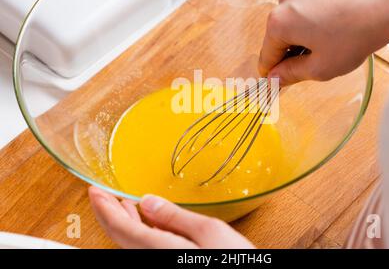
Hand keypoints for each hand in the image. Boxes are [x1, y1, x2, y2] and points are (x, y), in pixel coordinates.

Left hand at [89, 186, 254, 248]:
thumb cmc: (230, 261)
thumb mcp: (208, 231)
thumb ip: (174, 217)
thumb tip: (148, 202)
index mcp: (158, 249)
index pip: (120, 226)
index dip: (103, 207)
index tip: (94, 191)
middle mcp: (151, 259)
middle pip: (119, 236)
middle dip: (107, 212)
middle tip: (100, 193)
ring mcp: (157, 262)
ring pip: (129, 242)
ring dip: (122, 220)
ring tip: (119, 202)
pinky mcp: (166, 262)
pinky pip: (142, 246)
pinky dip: (137, 229)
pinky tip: (144, 220)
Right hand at [259, 0, 388, 85]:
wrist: (388, 5)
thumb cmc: (356, 35)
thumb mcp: (320, 68)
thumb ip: (291, 74)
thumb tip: (275, 77)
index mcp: (279, 23)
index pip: (267, 54)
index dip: (273, 70)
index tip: (277, 77)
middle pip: (280, 33)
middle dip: (293, 47)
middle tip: (315, 59)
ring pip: (296, 15)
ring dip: (306, 28)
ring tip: (331, 37)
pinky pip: (311, 0)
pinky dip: (319, 11)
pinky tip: (337, 20)